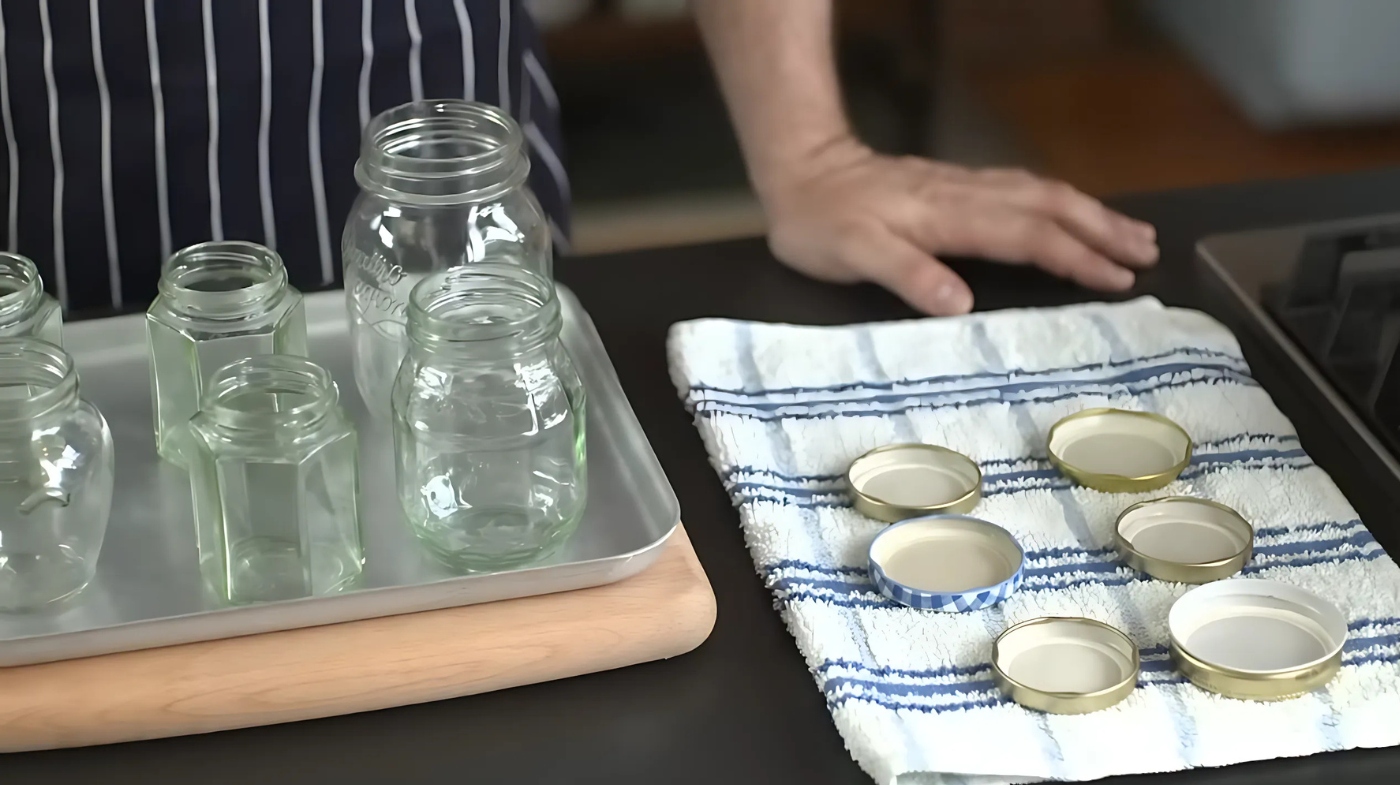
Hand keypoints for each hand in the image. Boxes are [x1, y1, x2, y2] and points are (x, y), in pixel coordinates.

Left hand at [757, 137, 1159, 314]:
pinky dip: (1061, 202)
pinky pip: (1024, 189)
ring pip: (1042, 193)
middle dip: (1103, 229)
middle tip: (1149, 253)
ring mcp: (964, 186)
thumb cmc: (821, 221)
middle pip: (1049, 206)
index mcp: (947, 216)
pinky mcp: (956, 185)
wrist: (800, 169)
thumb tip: (959, 303)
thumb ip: (906, 274)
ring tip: (1133, 234)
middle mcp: (965, 195)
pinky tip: (1074, 211)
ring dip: (1091, 212)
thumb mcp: (851, 254)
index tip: (1118, 278)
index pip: (1027, 236)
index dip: (1075, 257)